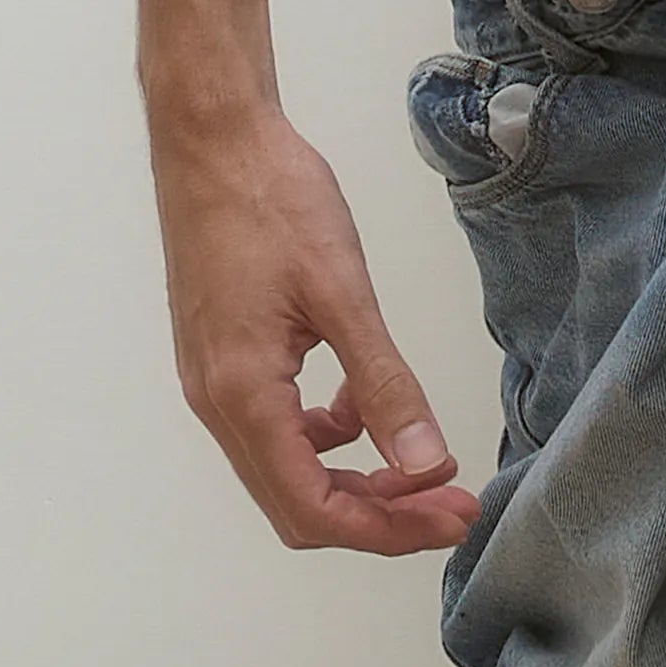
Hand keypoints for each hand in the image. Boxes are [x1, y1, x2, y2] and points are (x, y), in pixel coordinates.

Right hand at [153, 102, 481, 555]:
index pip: (313, 508)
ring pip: (286, 468)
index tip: (452, 514)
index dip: (388, 528)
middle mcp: (217, 401)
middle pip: (298, 503)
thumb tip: (426, 463)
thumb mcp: (342, 291)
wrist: (213, 137)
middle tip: (450, 501)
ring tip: (421, 461)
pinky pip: (275, 425)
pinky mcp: (222, 356)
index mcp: (241, 394)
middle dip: (379, 514)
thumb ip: (384, 383)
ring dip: (355, 478)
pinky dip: (326, 434)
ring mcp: (213, 380)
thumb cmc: (270, 198)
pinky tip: (364, 402)